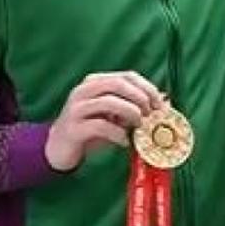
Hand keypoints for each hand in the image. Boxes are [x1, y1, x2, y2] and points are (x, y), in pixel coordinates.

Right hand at [45, 71, 162, 171]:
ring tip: (139, 127)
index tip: (161, 104)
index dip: (148, 88)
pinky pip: (99, 126)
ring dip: (130, 113)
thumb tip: (166, 101)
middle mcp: (84, 90)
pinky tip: (124, 142)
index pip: (127, 76)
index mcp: (96, 82)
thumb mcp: (116, 117)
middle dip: (140, 98)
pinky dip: (117, 133)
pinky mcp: (72, 128)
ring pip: (108, 101)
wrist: (58, 148)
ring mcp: (76, 108)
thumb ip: (136, 107)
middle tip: (151, 115)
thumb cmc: (91, 130)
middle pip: (118, 84)